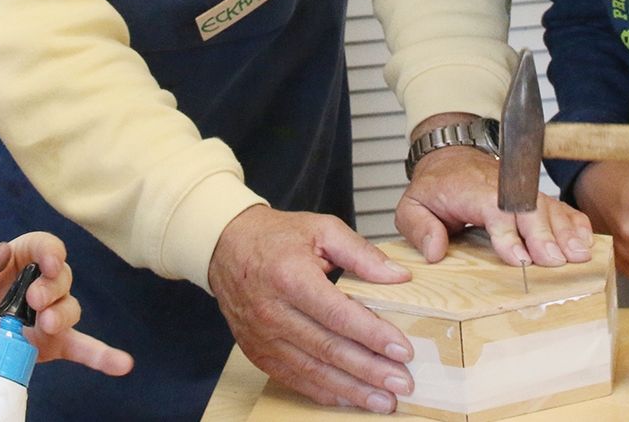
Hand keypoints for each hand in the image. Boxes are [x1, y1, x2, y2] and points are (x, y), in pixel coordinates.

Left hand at [0, 231, 133, 386]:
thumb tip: (3, 250)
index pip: (45, 247)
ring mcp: (48, 315)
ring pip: (71, 309)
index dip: (51, 251)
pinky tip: (121, 364)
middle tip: (34, 300)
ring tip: (46, 324)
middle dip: (53, 288)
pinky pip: (81, 348)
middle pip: (62, 279)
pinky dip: (102, 356)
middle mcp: (42, 284)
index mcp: (23, 259)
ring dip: (63, 315)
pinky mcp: (50, 344)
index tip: (49, 261)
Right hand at [208, 205, 413, 412]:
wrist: (226, 247)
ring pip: (313, 371)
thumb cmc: (275, 238)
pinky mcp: (257, 353)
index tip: (402, 350)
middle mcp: (273, 311)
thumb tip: (399, 277)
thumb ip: (362, 253)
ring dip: (352, 389)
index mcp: (290, 276)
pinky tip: (351, 398)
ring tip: (385, 400)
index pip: (338, 314)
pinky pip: (294, 379)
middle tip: (403, 382)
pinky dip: (325, 393)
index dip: (372, 335)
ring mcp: (262, 337)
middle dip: (370, 370)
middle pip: (328, 349)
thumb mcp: (321, 229)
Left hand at [395, 129, 592, 267]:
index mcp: (470, 190)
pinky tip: (585, 241)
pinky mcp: (534, 197)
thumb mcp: (411, 204)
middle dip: (543, 235)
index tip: (520, 258)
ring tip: (579, 255)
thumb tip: (435, 251)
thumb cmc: (435, 186)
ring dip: (565, 231)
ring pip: (548, 207)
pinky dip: (574, 223)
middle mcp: (502, 187)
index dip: (508, 234)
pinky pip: (559, 208)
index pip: (493, 208)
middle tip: (556, 261)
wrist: (452, 157)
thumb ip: (418, 227)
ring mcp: (522, 191)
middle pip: (528, 209)